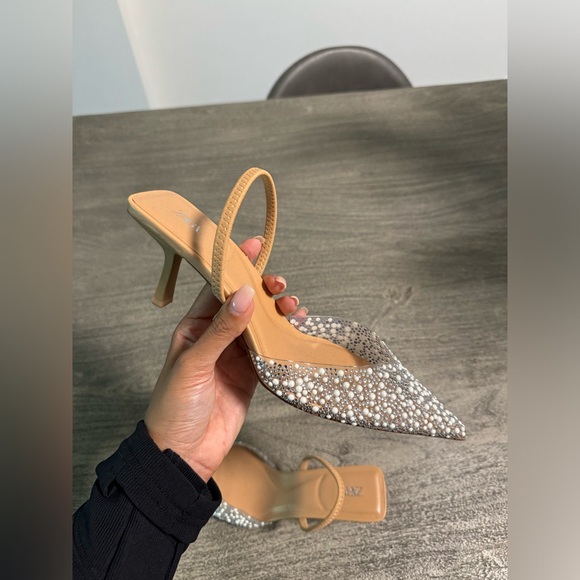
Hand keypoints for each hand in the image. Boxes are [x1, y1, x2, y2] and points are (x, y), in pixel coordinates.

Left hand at [144, 236, 306, 481]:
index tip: (254, 246)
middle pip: (244, 303)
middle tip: (279, 285)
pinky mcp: (251, 374)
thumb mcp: (194, 364)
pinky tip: (296, 329)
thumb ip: (222, 330)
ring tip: (293, 306)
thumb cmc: (175, 407)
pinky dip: (285, 338)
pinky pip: (271, 349)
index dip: (235, 266)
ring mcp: (235, 355)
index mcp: (195, 327)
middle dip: (263, 289)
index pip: (217, 288)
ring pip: (261, 324)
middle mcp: (216, 336)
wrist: (184, 454)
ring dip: (277, 313)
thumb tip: (245, 295)